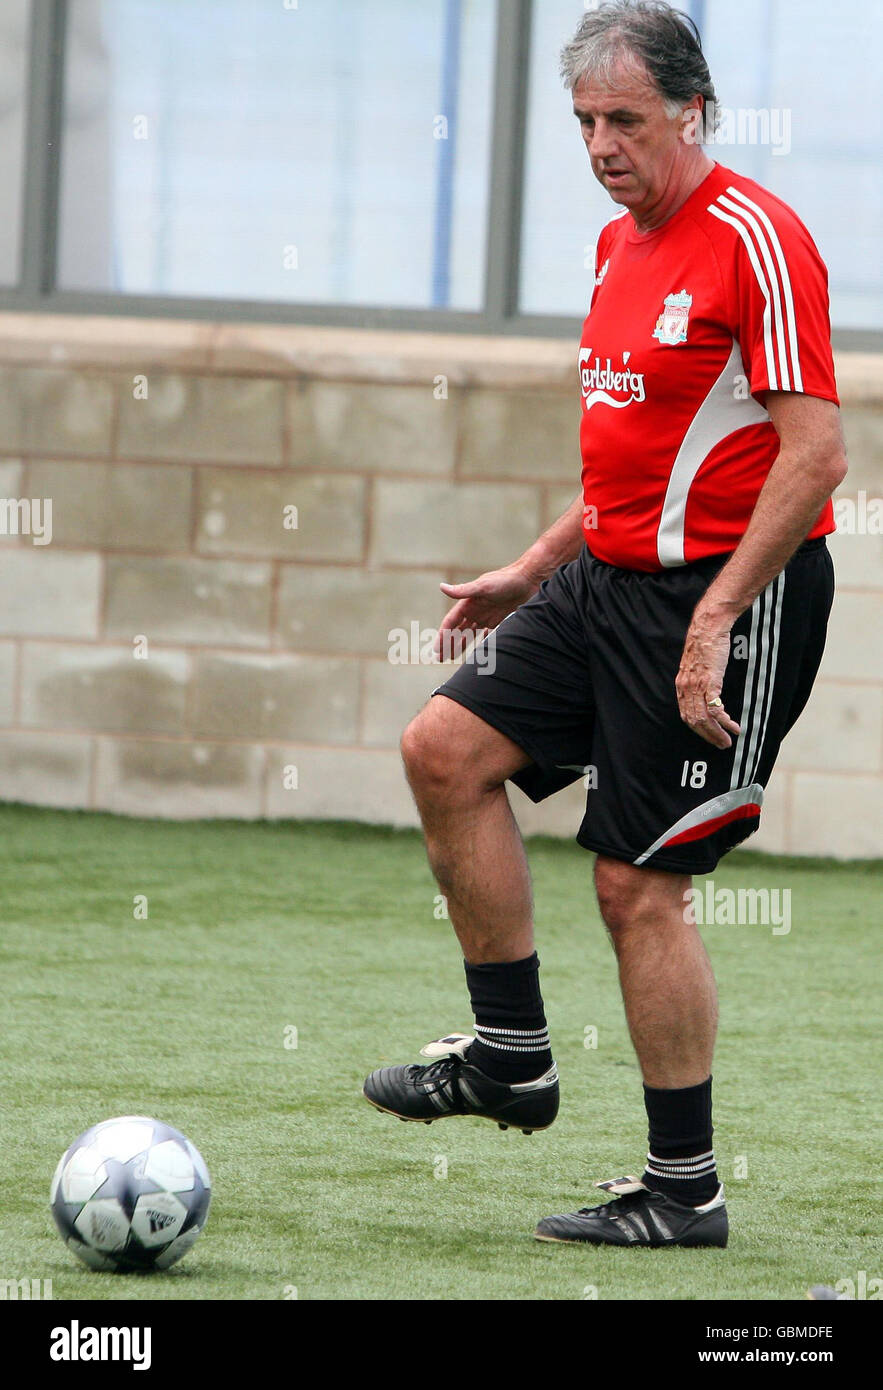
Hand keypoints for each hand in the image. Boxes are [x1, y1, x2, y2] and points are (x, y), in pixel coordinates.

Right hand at [434, 562, 540, 659]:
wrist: (530, 579)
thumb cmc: (506, 580)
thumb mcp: (483, 586)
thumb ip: (463, 590)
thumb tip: (442, 587)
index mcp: (468, 603)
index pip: (451, 622)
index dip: (443, 635)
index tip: (437, 649)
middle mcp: (475, 610)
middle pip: (457, 630)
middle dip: (448, 643)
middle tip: (441, 657)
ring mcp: (486, 615)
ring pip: (470, 633)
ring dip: (461, 643)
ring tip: (453, 656)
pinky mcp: (499, 619)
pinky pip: (487, 634)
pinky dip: (481, 642)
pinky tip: (479, 651)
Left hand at [676, 604, 741, 749]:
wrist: (709, 628)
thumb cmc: (706, 643)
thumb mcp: (696, 665)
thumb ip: (697, 679)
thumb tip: (705, 690)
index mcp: (682, 685)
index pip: (686, 715)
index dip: (698, 729)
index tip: (709, 736)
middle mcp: (686, 688)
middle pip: (694, 721)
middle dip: (708, 736)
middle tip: (721, 744)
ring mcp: (697, 686)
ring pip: (704, 719)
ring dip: (717, 733)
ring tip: (728, 740)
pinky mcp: (710, 683)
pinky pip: (715, 710)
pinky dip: (724, 722)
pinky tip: (733, 727)